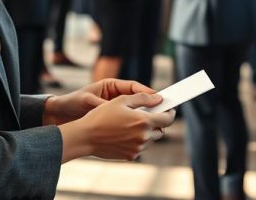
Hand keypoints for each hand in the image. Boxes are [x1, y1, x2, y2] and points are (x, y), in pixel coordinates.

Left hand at [44, 79, 154, 125]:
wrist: (60, 115)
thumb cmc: (73, 102)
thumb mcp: (89, 100)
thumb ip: (106, 103)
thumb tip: (122, 107)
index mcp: (112, 87)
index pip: (134, 87)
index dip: (148, 92)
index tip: (159, 98)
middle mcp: (116, 98)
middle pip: (139, 101)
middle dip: (149, 107)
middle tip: (161, 112)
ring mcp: (116, 110)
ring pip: (136, 114)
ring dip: (144, 120)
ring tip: (153, 125)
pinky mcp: (114, 121)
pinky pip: (128, 124)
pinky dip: (134, 129)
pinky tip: (140, 135)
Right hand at [59, 93, 175, 162]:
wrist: (85, 137)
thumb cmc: (102, 116)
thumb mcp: (121, 100)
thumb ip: (143, 98)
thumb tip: (158, 98)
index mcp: (143, 122)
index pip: (167, 119)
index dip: (170, 113)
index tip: (169, 109)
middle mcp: (143, 137)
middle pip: (160, 130)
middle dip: (158, 122)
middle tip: (150, 115)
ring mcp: (137, 148)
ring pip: (151, 140)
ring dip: (147, 132)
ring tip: (134, 123)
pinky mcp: (130, 156)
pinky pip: (140, 147)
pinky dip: (137, 140)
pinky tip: (125, 133)